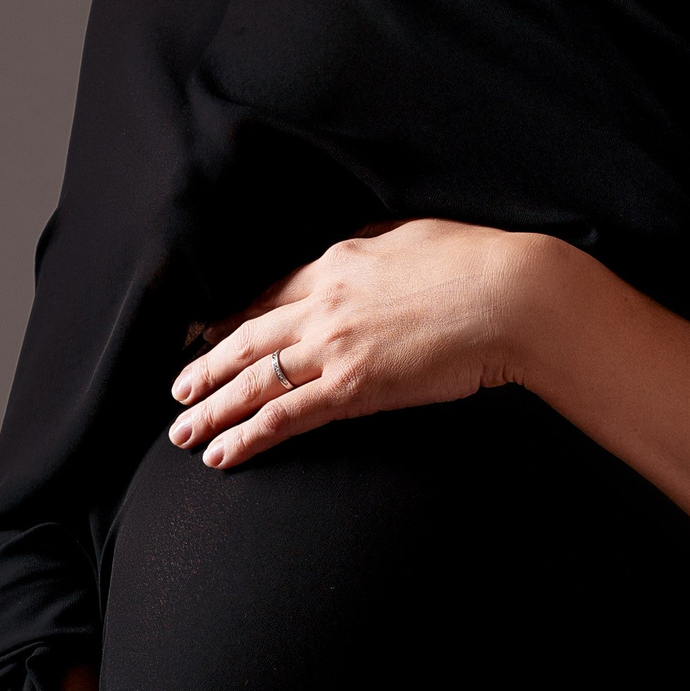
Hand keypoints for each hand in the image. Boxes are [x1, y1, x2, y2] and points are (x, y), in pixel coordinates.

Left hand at [169, 218, 551, 469]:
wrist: (511, 296)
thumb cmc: (478, 264)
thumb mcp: (413, 236)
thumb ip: (376, 248)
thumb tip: (365, 254)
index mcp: (338, 262)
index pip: (271, 295)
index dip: (234, 320)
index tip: (209, 335)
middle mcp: (322, 302)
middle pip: (247, 338)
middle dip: (206, 367)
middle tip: (178, 390)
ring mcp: (333, 346)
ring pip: (253, 381)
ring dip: (212, 409)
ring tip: (184, 432)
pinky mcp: (352, 388)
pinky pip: (283, 417)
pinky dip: (246, 437)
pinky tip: (221, 454)